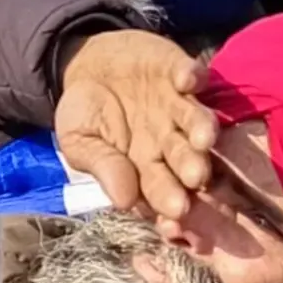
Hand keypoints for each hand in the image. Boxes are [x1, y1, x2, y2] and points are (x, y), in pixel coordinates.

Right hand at [52, 28, 217, 222]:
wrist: (86, 68)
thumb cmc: (84, 114)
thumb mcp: (79, 142)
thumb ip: (102, 166)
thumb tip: (123, 202)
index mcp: (147, 165)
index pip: (161, 189)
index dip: (169, 201)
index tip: (175, 215)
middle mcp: (171, 139)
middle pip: (187, 157)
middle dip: (192, 167)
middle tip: (196, 178)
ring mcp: (178, 105)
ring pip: (197, 119)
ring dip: (202, 127)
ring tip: (203, 137)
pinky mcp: (180, 71)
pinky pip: (190, 73)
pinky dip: (190, 75)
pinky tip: (186, 79)